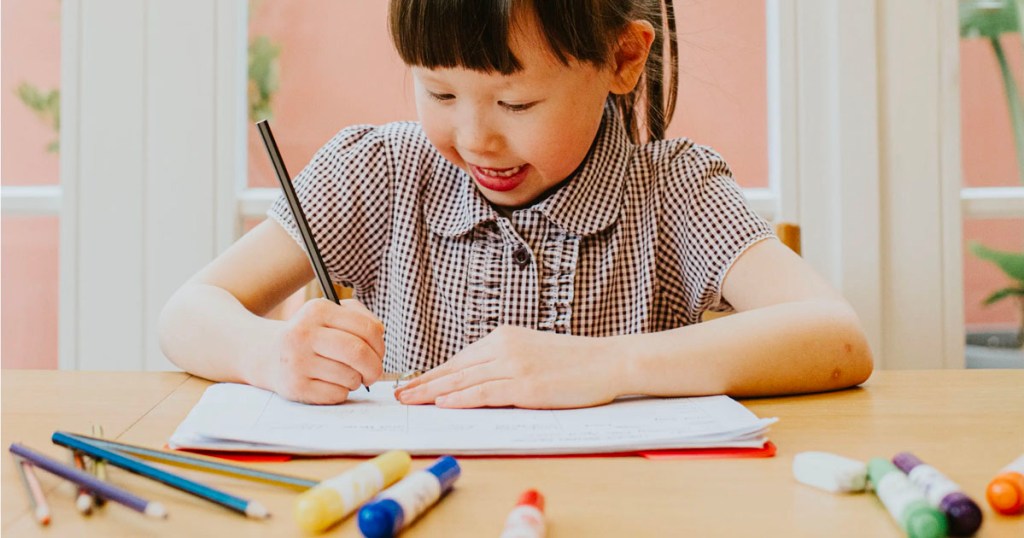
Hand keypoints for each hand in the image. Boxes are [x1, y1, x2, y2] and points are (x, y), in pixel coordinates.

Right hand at [267, 298, 384, 403]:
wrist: (270, 355)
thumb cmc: (312, 335)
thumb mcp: (330, 314)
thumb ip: (360, 317)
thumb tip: (379, 333)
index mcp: (317, 310)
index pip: (367, 329)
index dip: (380, 346)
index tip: (378, 353)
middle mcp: (303, 333)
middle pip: (358, 353)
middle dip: (374, 368)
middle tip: (373, 373)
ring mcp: (297, 361)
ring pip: (350, 377)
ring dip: (356, 380)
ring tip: (346, 375)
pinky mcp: (295, 386)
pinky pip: (337, 394)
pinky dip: (342, 392)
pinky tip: (330, 384)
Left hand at [394, 325, 623, 408]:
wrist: (608, 361)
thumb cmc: (574, 361)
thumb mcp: (532, 352)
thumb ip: (504, 362)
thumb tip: (474, 381)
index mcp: (503, 336)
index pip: (459, 358)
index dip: (432, 373)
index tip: (410, 383)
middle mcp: (504, 347)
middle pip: (455, 368)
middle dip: (423, 383)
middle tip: (398, 394)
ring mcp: (515, 365)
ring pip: (464, 381)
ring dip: (433, 392)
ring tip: (410, 401)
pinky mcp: (527, 385)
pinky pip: (486, 392)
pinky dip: (461, 398)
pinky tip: (443, 403)